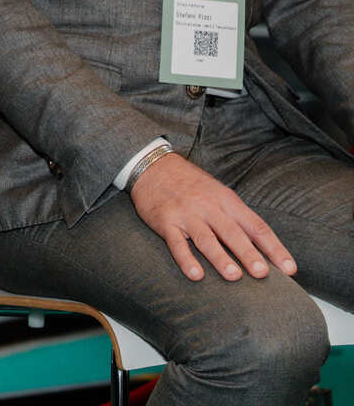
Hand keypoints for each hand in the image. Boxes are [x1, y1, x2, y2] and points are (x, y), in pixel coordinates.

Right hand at [130, 151, 296, 281]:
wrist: (153, 166)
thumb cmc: (191, 184)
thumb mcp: (218, 193)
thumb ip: (236, 216)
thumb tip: (261, 246)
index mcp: (228, 201)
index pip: (256, 226)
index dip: (274, 248)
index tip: (290, 268)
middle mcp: (209, 207)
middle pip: (233, 233)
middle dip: (249, 254)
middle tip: (263, 273)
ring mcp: (187, 214)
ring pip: (206, 238)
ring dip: (220, 258)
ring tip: (234, 276)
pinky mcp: (165, 221)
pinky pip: (176, 243)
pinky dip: (186, 259)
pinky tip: (195, 275)